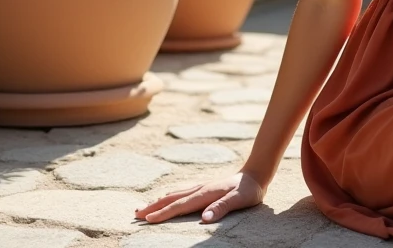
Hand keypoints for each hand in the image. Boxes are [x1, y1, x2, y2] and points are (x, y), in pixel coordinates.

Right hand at [134, 171, 265, 223]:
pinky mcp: (203, 187)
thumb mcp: (240, 200)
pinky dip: (169, 196)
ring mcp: (201, 186)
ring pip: (174, 194)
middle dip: (153, 207)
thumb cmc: (249, 189)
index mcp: (206, 193)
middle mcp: (200, 188)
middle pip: (172, 198)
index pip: (180, 205)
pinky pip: (181, 192)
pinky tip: (165, 198)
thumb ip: (223, 208)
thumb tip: (204, 218)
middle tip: (136, 214)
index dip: (164, 213)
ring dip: (158, 201)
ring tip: (143, 207)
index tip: (148, 220)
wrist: (256, 173)